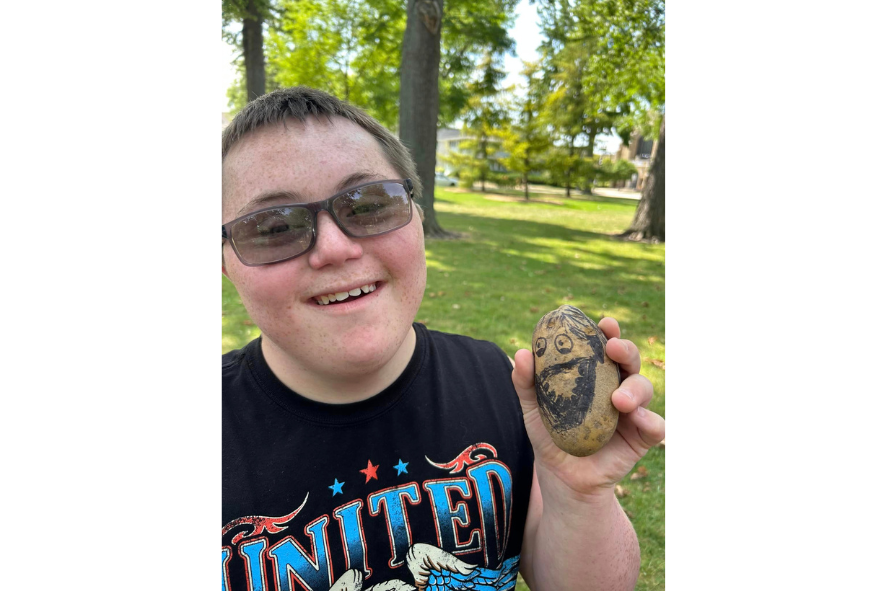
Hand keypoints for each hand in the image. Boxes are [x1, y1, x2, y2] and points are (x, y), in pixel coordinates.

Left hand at [511, 316, 664, 497]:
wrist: (561, 478)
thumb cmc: (550, 437)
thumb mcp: (533, 410)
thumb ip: (526, 383)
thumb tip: (522, 352)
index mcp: (595, 374)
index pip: (605, 346)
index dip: (609, 331)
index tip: (605, 324)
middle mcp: (617, 386)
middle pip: (630, 360)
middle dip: (626, 350)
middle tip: (614, 349)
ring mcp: (632, 411)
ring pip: (644, 388)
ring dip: (635, 388)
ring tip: (619, 400)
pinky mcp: (642, 437)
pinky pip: (656, 425)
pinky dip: (651, 420)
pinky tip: (637, 418)